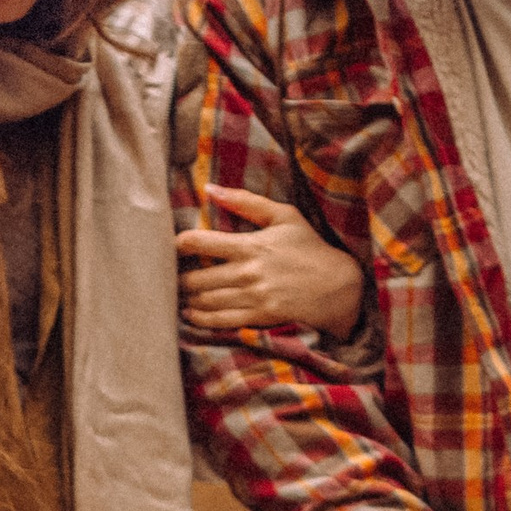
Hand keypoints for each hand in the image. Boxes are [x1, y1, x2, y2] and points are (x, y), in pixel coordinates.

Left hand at [177, 188, 364, 337]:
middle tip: (170, 276)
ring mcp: (253, 297)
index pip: (200, 243)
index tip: (173, 246)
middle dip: (178, 278)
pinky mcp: (259, 317)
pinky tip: (191, 315)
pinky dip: (200, 319)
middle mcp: (247, 272)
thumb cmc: (310, 248)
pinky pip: (221, 321)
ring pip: (205, 301)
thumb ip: (245, 202)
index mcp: (250, 245)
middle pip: (196, 278)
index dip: (179, 244)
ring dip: (187, 299)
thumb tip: (210, 189)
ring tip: (179, 295)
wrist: (339, 286)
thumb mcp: (284, 216)